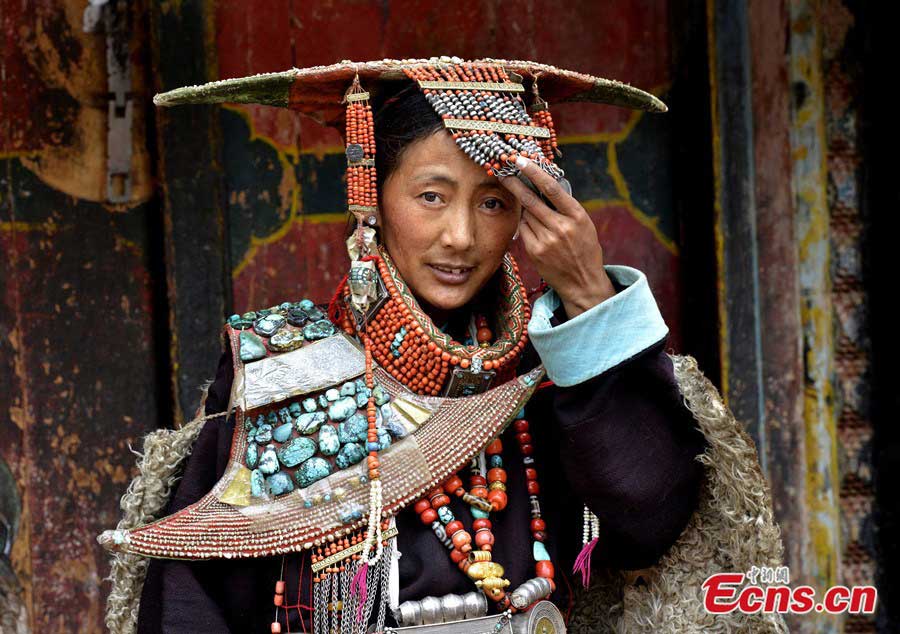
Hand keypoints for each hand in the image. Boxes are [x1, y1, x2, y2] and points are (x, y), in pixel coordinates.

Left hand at [499, 156, 615, 318]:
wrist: (583, 282)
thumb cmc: (584, 249)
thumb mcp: (583, 224)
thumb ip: (565, 207)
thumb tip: (542, 185)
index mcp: (576, 216)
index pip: (551, 188)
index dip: (533, 172)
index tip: (520, 160)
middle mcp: (561, 227)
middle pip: (531, 200)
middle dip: (515, 184)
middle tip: (503, 170)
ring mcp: (546, 240)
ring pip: (526, 215)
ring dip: (524, 208)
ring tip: (532, 211)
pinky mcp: (535, 251)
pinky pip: (523, 230)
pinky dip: (524, 224)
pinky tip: (533, 228)